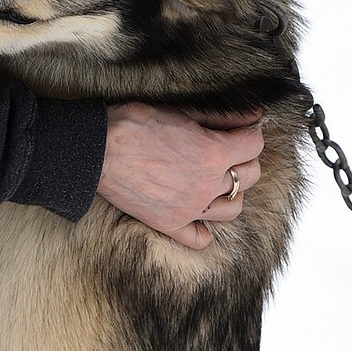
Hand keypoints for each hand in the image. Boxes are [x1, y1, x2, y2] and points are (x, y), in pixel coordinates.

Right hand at [96, 102, 263, 249]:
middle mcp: (207, 185)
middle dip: (244, 160)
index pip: (254, 145)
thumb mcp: (180, 111)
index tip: (240, 131)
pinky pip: (199, 239)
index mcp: (213, 154)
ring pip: (232, 209)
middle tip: (228, 152)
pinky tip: (197, 213)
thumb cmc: (133, 125)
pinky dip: (204, 230)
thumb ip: (220, 116)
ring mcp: (190, 208)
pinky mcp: (170, 224)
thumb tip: (253, 115)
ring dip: (230, 193)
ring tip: (215, 181)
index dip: (249, 134)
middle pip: (250, 177)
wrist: (96, 150)